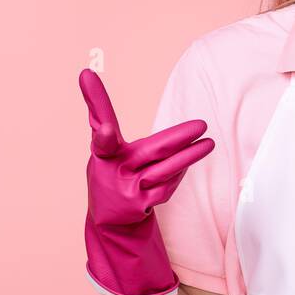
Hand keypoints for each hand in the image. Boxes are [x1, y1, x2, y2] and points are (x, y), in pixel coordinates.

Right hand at [80, 69, 214, 294]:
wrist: (107, 220)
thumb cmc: (108, 170)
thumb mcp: (101, 144)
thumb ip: (99, 113)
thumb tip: (86, 73)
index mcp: (104, 154)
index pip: (102, 137)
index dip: (100, 130)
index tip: (103, 128)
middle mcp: (116, 172)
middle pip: (152, 152)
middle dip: (178, 138)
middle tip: (201, 125)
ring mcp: (130, 191)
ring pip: (166, 171)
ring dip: (189, 157)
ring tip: (208, 142)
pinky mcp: (142, 206)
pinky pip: (167, 186)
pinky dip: (178, 173)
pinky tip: (187, 162)